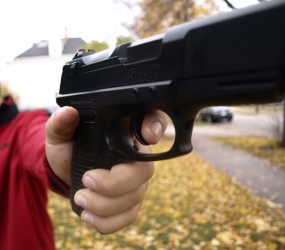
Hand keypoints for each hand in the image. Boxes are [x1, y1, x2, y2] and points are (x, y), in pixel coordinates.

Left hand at [45, 107, 166, 233]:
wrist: (66, 175)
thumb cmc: (68, 150)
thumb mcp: (60, 135)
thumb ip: (61, 124)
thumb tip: (68, 114)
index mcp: (125, 133)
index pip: (153, 121)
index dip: (156, 126)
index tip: (147, 136)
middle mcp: (138, 157)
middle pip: (144, 171)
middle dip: (114, 182)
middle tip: (87, 179)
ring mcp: (137, 182)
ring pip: (135, 197)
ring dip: (104, 204)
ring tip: (81, 198)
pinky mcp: (131, 204)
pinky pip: (129, 216)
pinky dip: (107, 220)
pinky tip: (89, 215)